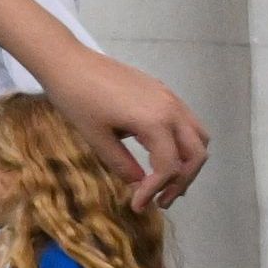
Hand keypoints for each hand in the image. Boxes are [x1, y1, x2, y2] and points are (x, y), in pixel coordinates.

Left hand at [40, 44, 209, 209]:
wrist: (69, 62)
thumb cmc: (77, 99)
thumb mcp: (96, 138)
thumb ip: (122, 165)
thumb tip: (140, 186)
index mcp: (155, 122)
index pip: (169, 167)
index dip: (156, 191)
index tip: (137, 205)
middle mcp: (172, 109)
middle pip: (196, 155)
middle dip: (181, 181)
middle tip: (160, 201)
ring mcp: (171, 98)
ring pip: (198, 138)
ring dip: (187, 162)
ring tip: (165, 182)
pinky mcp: (164, 92)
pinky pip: (187, 123)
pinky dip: (182, 144)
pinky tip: (160, 155)